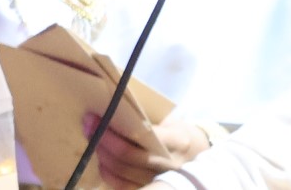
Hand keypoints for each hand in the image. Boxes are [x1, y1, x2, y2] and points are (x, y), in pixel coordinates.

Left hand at [83, 113, 210, 188]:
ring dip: (102, 156)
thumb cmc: (181, 133)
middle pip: (128, 155)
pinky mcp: (155, 189)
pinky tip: (101, 163)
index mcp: (177, 141)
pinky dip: (109, 175)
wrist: (202, 156)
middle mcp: (171, 164)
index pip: (142, 136)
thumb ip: (146, 120)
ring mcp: (163, 179)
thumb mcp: (172, 122)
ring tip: (91, 140)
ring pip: (124, 172)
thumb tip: (111, 108)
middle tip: (88, 125)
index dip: (114, 128)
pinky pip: (125, 186)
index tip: (95, 116)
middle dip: (102, 139)